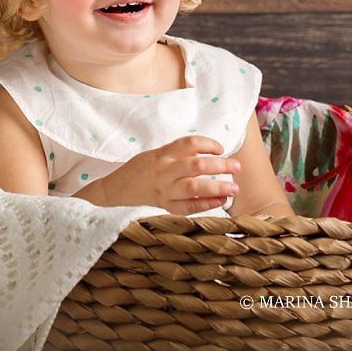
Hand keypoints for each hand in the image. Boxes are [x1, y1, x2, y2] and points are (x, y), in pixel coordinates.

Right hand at [91, 136, 241, 213]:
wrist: (115, 191)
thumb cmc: (139, 171)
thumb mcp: (155, 155)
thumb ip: (177, 153)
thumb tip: (209, 154)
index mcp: (161, 154)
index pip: (188, 144)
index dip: (208, 144)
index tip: (221, 148)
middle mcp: (163, 171)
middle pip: (195, 165)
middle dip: (220, 165)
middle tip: (237, 167)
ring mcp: (163, 190)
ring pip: (193, 186)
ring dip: (217, 187)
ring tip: (234, 188)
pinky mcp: (164, 206)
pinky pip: (187, 206)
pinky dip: (206, 204)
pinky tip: (220, 202)